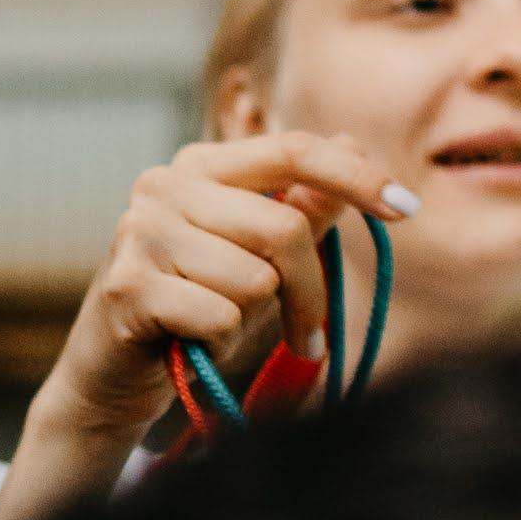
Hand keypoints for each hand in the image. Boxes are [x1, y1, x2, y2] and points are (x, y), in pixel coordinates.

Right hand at [32, 131, 414, 452]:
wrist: (114, 374)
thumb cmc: (197, 308)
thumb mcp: (260, 256)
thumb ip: (304, 206)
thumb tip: (353, 145)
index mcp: (202, 166)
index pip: (293, 150)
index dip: (355, 177)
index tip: (407, 208)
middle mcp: (164, 185)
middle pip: (284, 228)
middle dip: (309, 291)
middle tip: (307, 335)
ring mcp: (140, 231)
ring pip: (255, 278)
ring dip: (252, 320)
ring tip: (216, 324)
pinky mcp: (127, 285)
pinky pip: (221, 316)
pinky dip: (221, 342)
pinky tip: (191, 342)